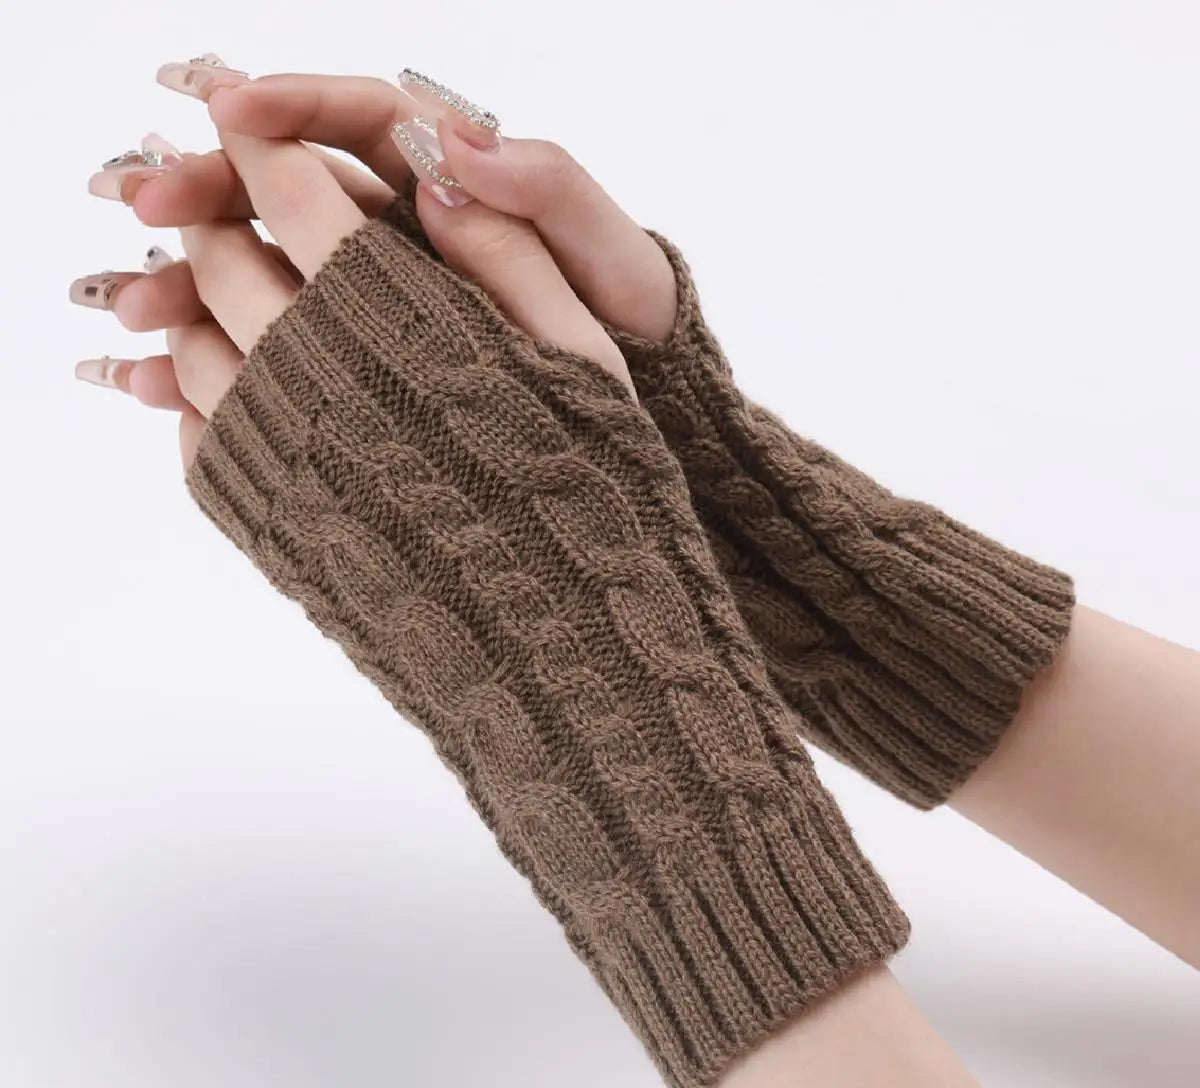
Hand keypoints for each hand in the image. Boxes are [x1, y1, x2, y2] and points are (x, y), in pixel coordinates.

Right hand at [74, 68, 679, 470]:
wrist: (640, 435)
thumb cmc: (636, 343)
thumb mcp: (615, 266)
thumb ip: (550, 196)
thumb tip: (451, 149)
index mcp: (458, 188)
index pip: (364, 118)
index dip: (293, 101)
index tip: (225, 106)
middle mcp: (408, 235)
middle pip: (290, 190)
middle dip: (211, 191)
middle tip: (140, 205)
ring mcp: (380, 304)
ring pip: (268, 276)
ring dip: (193, 286)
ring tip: (132, 317)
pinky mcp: (364, 367)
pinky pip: (279, 355)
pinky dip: (218, 370)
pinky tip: (161, 386)